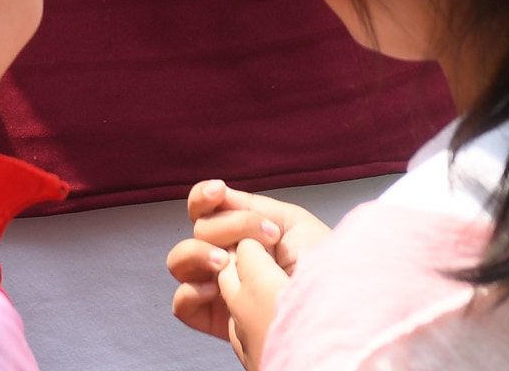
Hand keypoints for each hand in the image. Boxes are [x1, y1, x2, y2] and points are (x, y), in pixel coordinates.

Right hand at [166, 180, 329, 343]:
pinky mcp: (212, 317)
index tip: (218, 192)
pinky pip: (181, 303)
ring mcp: (216, 285)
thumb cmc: (319, 267)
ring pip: (179, 261)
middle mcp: (225, 254)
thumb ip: (254, 208)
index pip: (207, 207)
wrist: (329, 308)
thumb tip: (222, 195)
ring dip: (198, 253)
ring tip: (226, 262)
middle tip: (264, 238)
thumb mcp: (294, 224)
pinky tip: (215, 290)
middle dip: (228, 226)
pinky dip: (191, 292)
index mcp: (241, 231)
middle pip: (198, 228)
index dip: (204, 196)